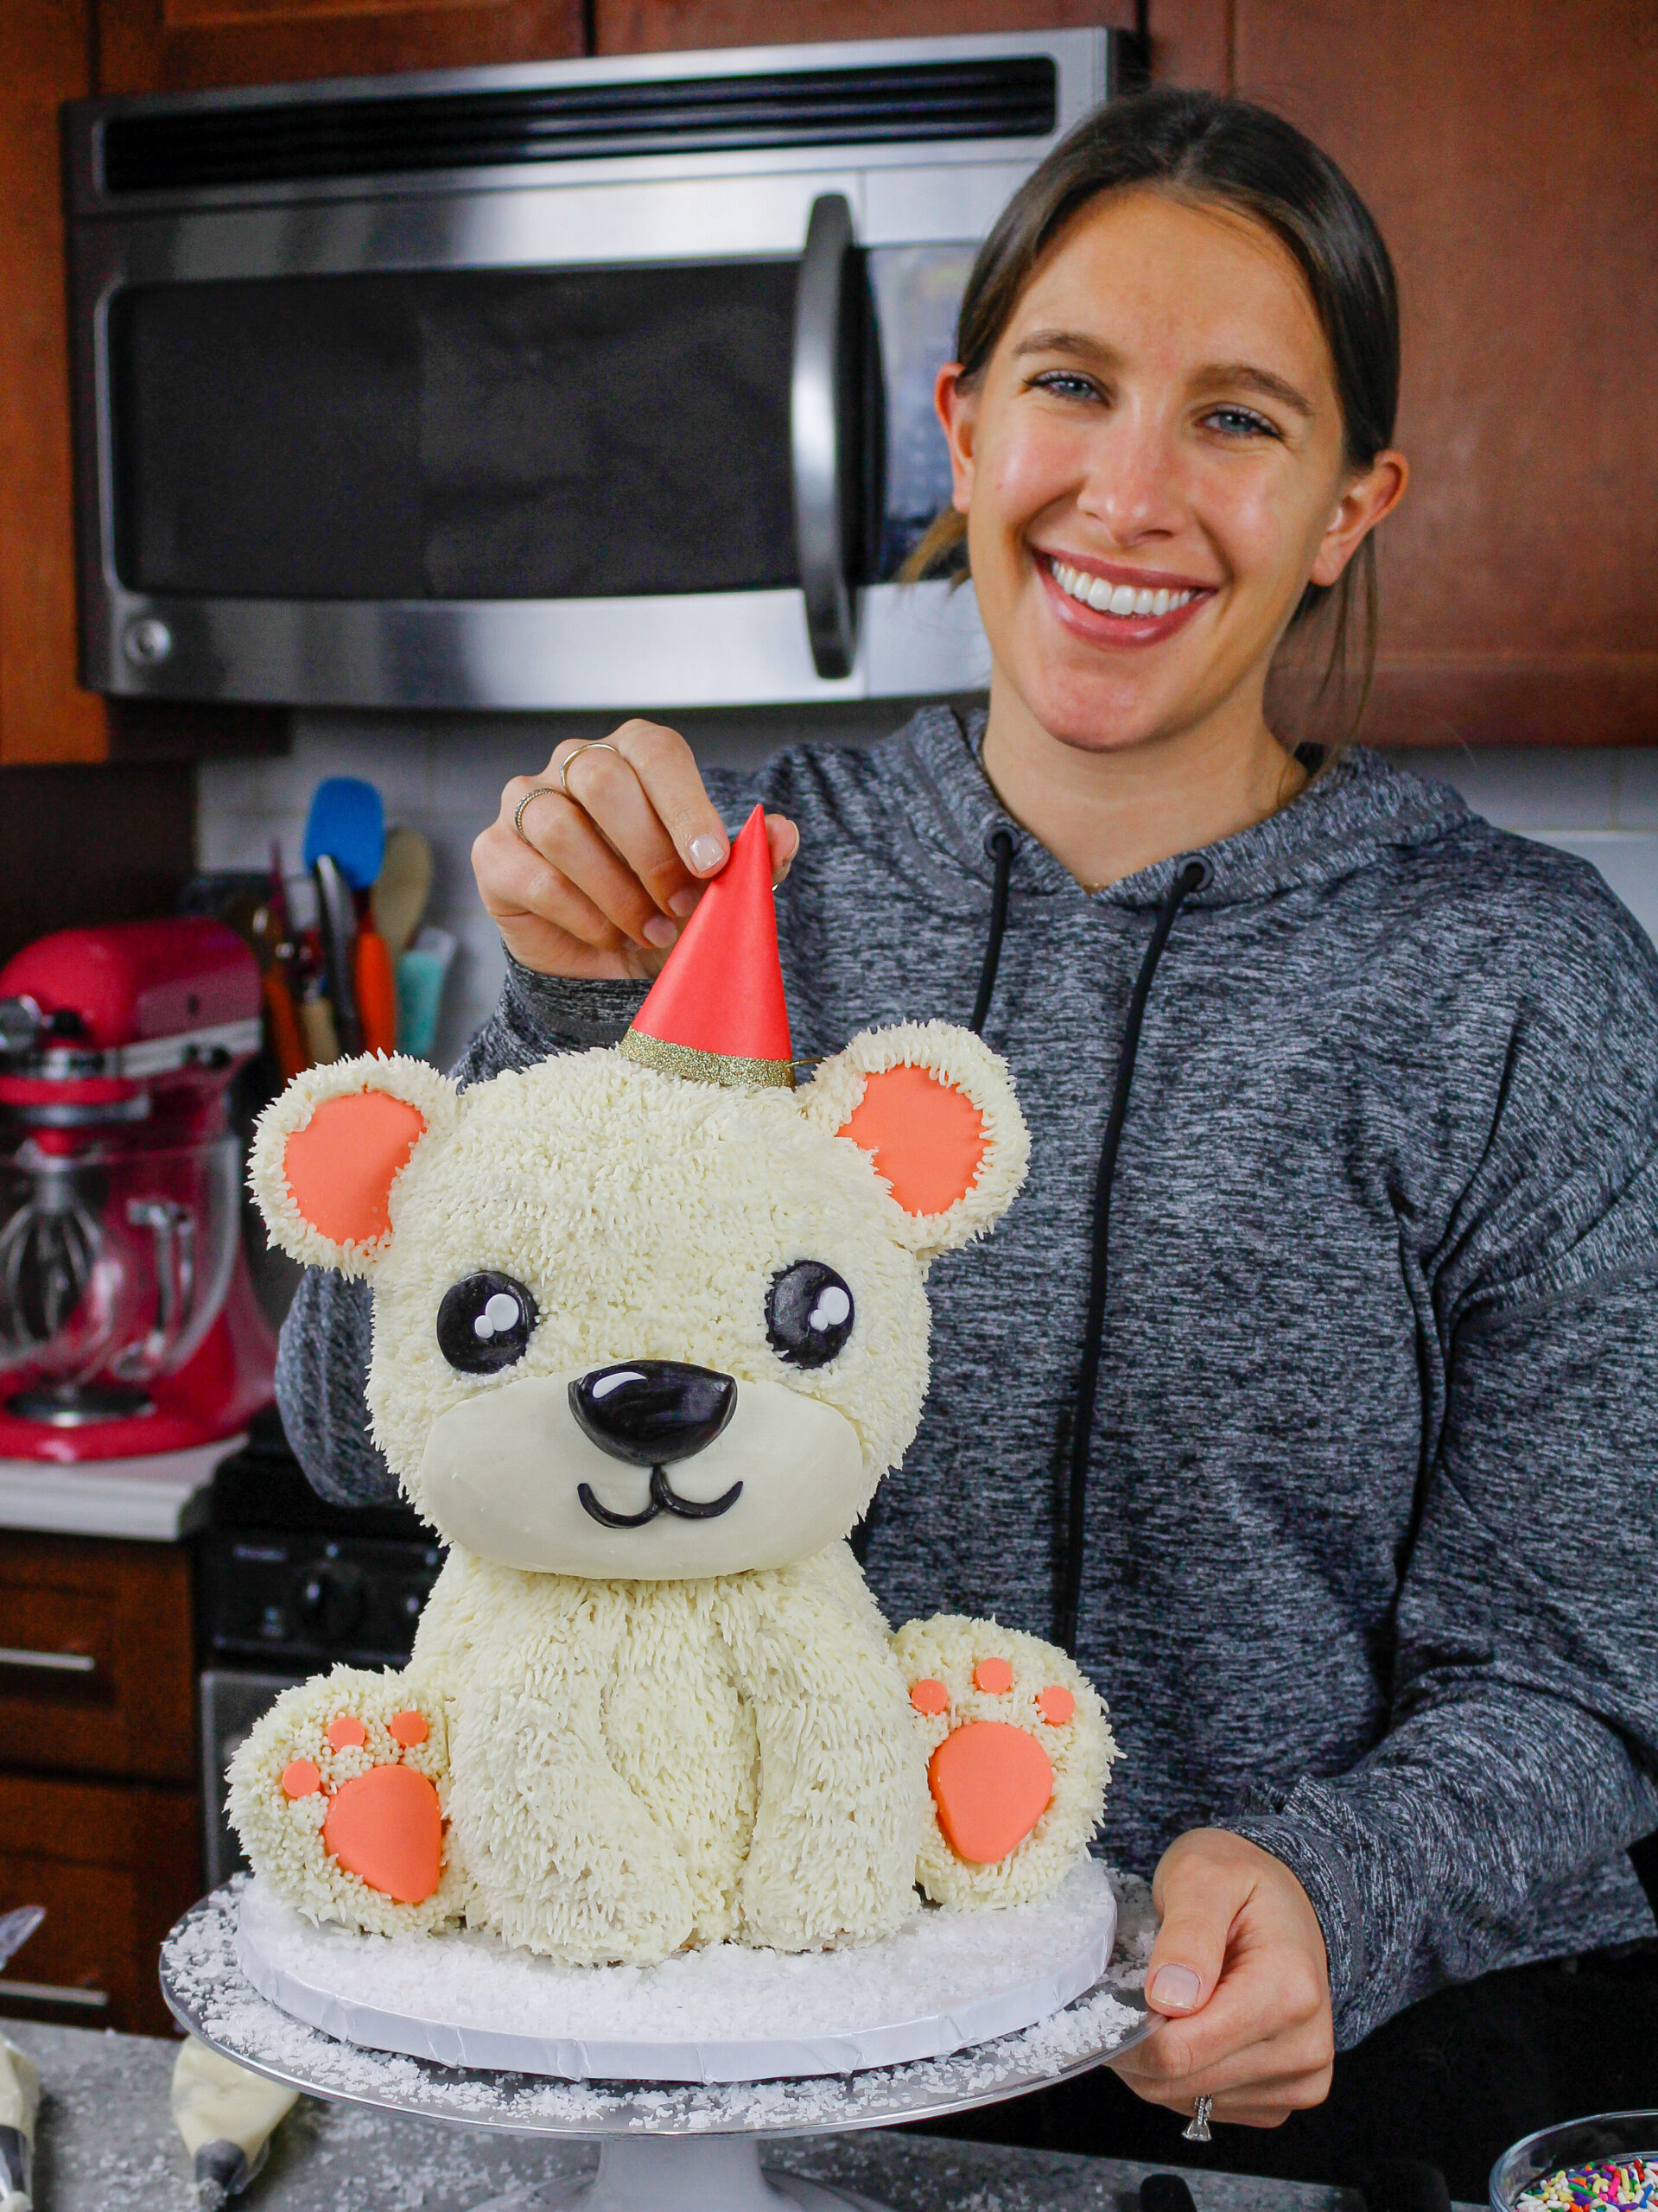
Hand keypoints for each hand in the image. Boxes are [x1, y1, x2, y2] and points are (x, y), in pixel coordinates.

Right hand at [473, 721, 798, 979]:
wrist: (612, 961)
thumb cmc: (666, 904)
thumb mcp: (720, 889)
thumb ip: (757, 860)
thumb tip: (782, 832)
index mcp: (633, 755)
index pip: (656, 752)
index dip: (686, 806)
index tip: (714, 863)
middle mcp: (574, 766)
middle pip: (601, 780)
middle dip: (650, 853)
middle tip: (682, 905)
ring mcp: (525, 804)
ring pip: (561, 827)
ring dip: (616, 891)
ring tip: (650, 929)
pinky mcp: (495, 852)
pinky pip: (534, 876)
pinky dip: (581, 915)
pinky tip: (608, 934)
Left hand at [1109, 1828, 1333, 2127]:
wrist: (1284, 1899)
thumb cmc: (1239, 1880)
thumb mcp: (1203, 1876)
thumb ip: (1187, 1934)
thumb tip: (1167, 1999)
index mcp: (1290, 1991)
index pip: (1182, 2050)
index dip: (1127, 2032)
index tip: (1106, 1999)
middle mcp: (1305, 2047)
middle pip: (1182, 2082)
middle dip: (1137, 2047)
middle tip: (1123, 1994)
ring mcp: (1301, 2079)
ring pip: (1189, 2099)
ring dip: (1156, 2063)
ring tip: (1159, 2004)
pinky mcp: (1286, 2096)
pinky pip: (1210, 2108)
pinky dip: (1182, 2076)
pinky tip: (1185, 2028)